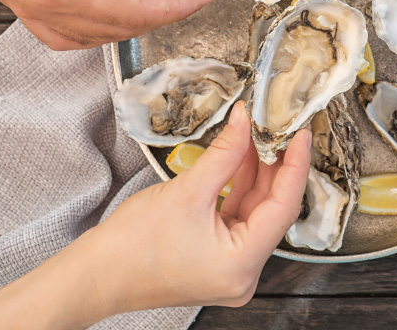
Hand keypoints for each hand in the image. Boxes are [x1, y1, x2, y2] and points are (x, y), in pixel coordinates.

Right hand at [0, 0, 214, 49]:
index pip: (132, 12)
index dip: (174, 6)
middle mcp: (36, 3)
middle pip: (111, 32)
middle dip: (156, 16)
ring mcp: (20, 2)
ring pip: (83, 38)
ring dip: (123, 26)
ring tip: (155, 3)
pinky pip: (57, 30)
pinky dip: (90, 27)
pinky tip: (108, 9)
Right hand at [0, 103, 311, 328]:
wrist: (94, 274)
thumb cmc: (130, 247)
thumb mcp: (187, 191)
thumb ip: (225, 153)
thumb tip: (246, 122)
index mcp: (243, 264)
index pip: (284, 207)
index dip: (296, 165)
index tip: (302, 134)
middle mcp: (243, 272)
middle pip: (272, 209)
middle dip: (275, 165)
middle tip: (278, 127)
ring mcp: (230, 268)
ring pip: (254, 211)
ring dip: (255, 173)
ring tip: (255, 134)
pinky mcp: (216, 259)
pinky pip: (236, 217)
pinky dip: (237, 188)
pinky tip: (238, 157)